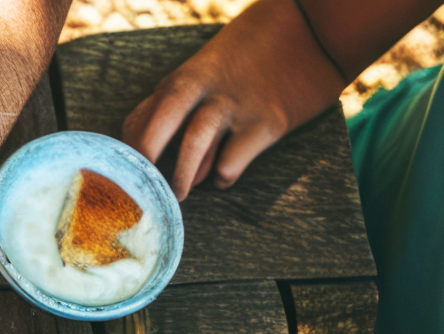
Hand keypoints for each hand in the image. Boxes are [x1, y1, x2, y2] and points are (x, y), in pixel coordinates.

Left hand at [121, 0, 343, 199]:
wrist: (318, 26)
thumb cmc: (257, 46)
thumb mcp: (209, 61)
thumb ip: (180, 95)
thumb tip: (146, 134)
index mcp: (184, 78)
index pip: (139, 121)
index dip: (127, 152)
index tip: (125, 175)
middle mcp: (204, 91)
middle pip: (156, 130)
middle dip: (142, 166)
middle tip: (140, 194)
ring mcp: (235, 106)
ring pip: (193, 149)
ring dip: (182, 179)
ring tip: (177, 197)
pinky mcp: (267, 123)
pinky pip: (233, 163)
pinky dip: (224, 178)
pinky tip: (223, 179)